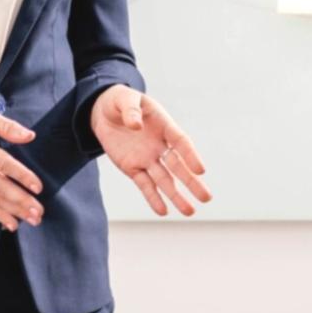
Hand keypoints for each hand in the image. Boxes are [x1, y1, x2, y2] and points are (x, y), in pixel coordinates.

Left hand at [91, 84, 210, 215]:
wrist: (105, 112)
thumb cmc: (120, 102)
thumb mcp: (124, 100)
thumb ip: (131, 111)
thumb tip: (134, 126)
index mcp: (164, 125)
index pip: (180, 142)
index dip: (191, 156)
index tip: (201, 170)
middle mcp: (159, 145)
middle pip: (178, 166)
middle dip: (191, 182)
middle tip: (207, 198)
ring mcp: (147, 158)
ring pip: (164, 180)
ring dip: (176, 196)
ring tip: (190, 212)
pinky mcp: (132, 168)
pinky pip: (144, 185)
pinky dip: (153, 198)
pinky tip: (163, 211)